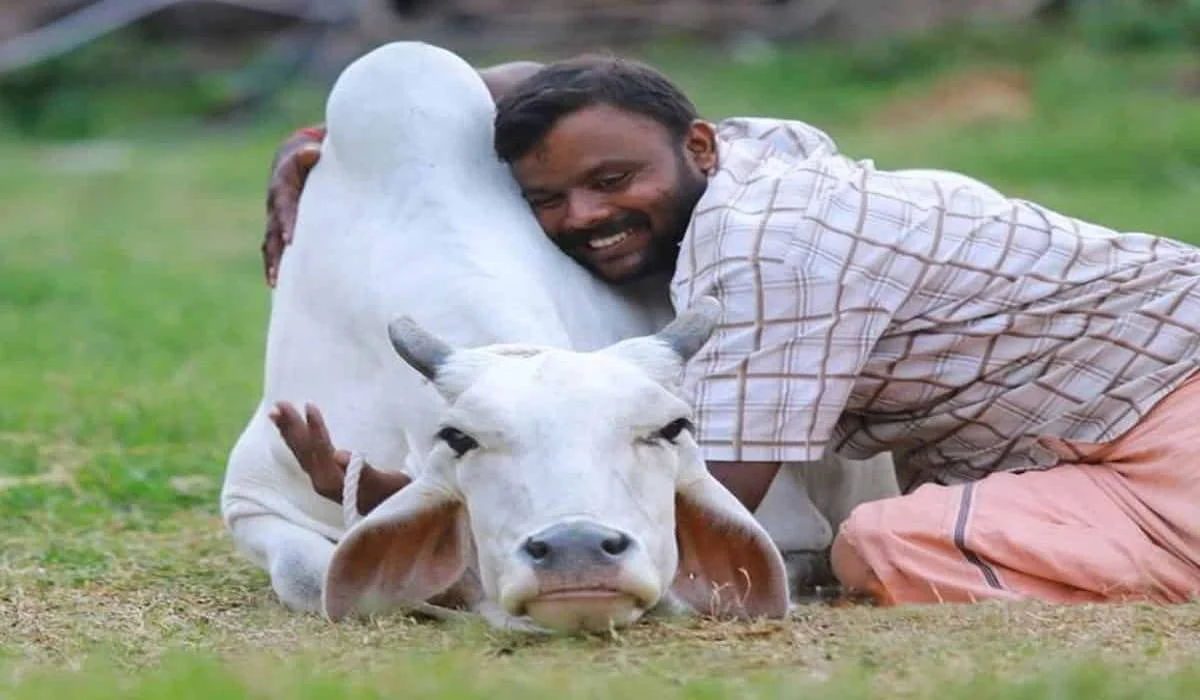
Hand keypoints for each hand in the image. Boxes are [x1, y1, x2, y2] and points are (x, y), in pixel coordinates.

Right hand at [263, 126, 323, 286]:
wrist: (295, 158)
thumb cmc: (309, 155)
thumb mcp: (309, 150)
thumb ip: (309, 153)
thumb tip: (314, 152)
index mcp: (281, 189)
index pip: (283, 208)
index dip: (287, 223)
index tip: (291, 240)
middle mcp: (274, 206)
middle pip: (272, 232)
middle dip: (276, 252)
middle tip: (279, 273)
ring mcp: (275, 219)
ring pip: (270, 244)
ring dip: (272, 264)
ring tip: (274, 284)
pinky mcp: (280, 228)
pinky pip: (275, 248)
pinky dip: (276, 265)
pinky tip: (280, 286)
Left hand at [268, 401, 411, 514]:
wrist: (389, 515)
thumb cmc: (392, 495)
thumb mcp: (385, 482)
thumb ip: (363, 471)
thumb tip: (340, 455)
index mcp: (334, 482)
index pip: (321, 450)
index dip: (315, 428)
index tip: (310, 405)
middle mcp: (322, 481)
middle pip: (304, 449)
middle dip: (292, 425)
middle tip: (280, 403)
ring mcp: (320, 479)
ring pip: (300, 451)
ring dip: (288, 430)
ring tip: (274, 411)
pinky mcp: (322, 476)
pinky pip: (304, 454)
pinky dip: (294, 439)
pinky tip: (288, 429)